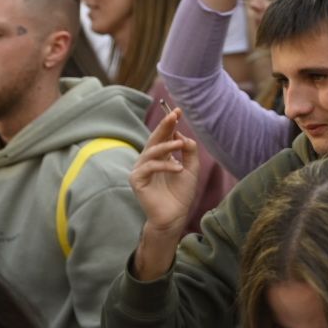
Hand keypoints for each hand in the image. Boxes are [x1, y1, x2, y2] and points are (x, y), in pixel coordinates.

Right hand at [129, 109, 200, 240]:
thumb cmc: (181, 194)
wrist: (174, 216)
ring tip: (181, 144)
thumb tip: (184, 136)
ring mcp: (141, 170)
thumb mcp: (191, 169)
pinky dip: (165, 166)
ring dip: (167, 146)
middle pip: (155, 139)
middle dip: (164, 126)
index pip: (164, 136)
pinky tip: (178, 168)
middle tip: (173, 115)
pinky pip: (150, 168)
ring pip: (152, 151)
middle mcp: (149, 160)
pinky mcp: (137, 180)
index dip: (170, 124)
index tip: (178, 111)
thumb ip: (189, 152)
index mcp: (161, 156)